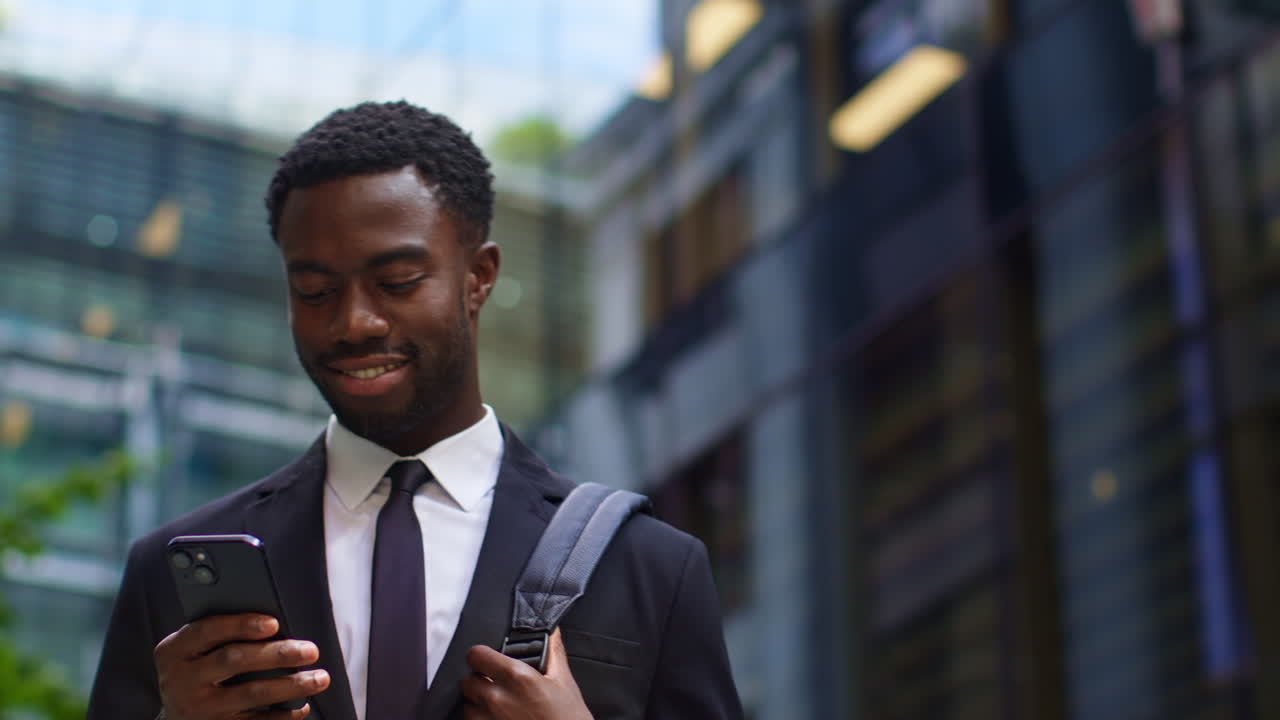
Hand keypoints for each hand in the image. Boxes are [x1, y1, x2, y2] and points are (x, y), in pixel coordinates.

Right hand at [154, 613, 329, 719]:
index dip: (241, 625)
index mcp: (173, 651)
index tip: (275, 623)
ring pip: (250, 694)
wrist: (175, 717)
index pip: (207, 630)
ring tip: (319, 678)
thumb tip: (273, 622)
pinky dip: (282, 715)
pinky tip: (302, 705)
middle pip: (233, 660)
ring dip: (290, 686)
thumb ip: (218, 633)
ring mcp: (198, 708)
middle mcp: (180, 680)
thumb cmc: (195, 669)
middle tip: (311, 650)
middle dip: (276, 654)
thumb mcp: (192, 650)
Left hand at [460, 628, 591, 719]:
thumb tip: (551, 630)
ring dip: (478, 704)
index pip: (476, 655)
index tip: (488, 659)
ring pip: (467, 706)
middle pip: (467, 681)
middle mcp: (498, 699)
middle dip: (479, 680)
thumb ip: (553, 652)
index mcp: (517, 677)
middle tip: (495, 684)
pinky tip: (498, 719)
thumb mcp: (564, 682)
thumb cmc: (568, 718)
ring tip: (497, 706)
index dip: (481, 655)